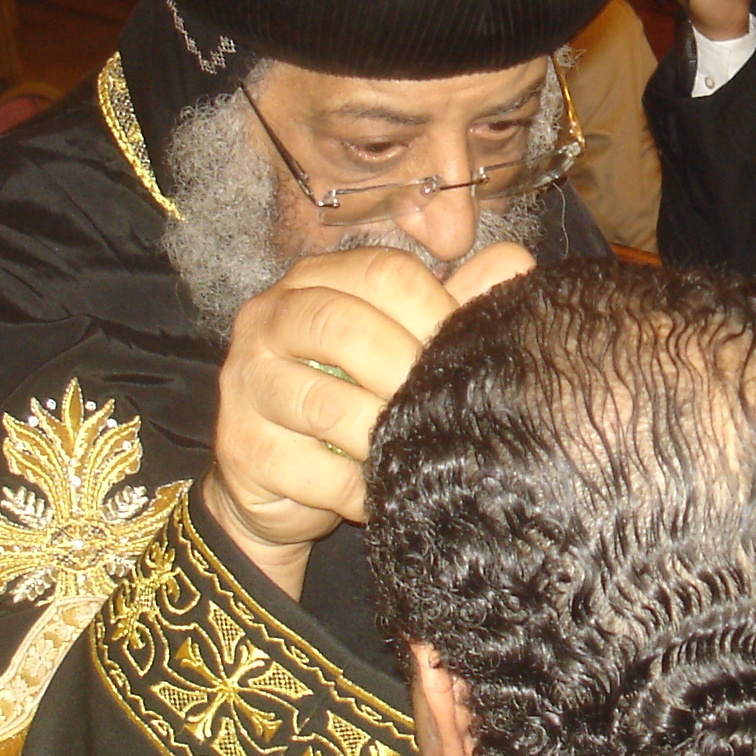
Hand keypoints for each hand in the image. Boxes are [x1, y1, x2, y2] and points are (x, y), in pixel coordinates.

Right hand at [203, 244, 534, 595]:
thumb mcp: (402, 343)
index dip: (433, 309)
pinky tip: (379, 491)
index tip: (463, 348)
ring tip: (412, 449)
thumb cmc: (353, 399)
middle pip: (343, 327)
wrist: (278, 486)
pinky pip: (311, 469)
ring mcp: (245, 384)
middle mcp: (268, 319)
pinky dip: (358, 487)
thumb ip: (451, 304)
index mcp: (313, 281)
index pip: (380, 271)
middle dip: (406, 371)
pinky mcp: (241, 447)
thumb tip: (515, 264)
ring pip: (325, 404)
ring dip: (382, 435)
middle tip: (438, 405)